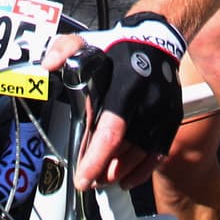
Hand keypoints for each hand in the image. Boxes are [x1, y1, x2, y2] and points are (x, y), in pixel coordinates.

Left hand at [42, 13, 184, 189]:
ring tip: (103, 179)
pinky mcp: (172, 117)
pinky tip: (127, 178)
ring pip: (143, 154)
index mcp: (126, 84)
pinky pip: (160, 152)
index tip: (82, 179)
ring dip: (122, 172)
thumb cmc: (117, 46)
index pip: (112, 131)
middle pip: (128, 149)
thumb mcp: (87, 41)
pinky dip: (144, 169)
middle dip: (106, 170)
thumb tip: (48, 64)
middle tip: (89, 181)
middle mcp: (148, 100)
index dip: (96, 159)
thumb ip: (65, 49)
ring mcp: (163, 111)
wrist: (156, 38)